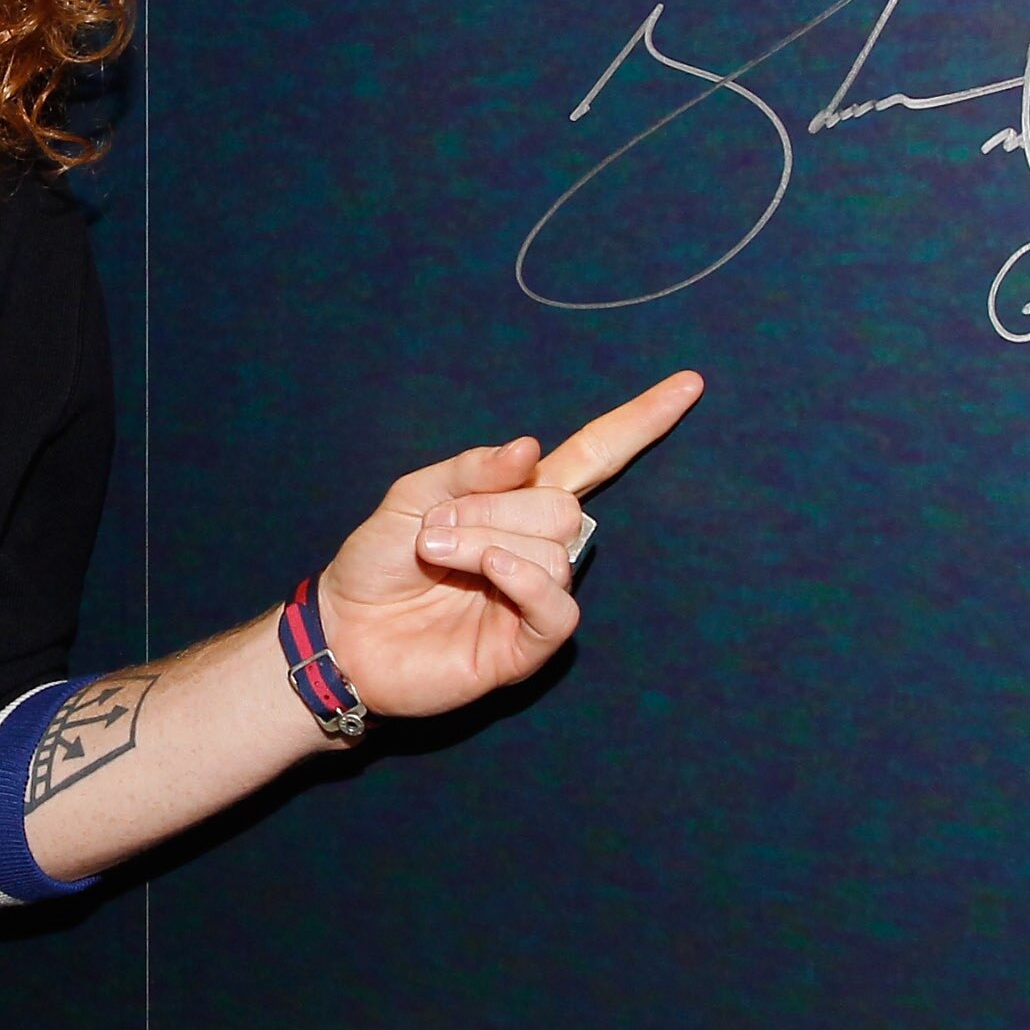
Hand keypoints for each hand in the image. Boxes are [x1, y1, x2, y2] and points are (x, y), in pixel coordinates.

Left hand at [317, 370, 702, 723]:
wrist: (342, 632)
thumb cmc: (376, 561)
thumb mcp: (414, 494)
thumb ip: (472, 468)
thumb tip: (532, 447)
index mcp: (518, 501)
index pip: (593, 456)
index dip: (638, 422)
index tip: (687, 384)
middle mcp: (537, 546)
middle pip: (563, 506)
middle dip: (492, 508)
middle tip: (435, 529)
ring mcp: (535, 597)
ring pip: (553, 550)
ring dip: (485, 542)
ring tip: (436, 555)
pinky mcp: (527, 645)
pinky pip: (557, 606)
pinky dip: (525, 579)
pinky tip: (489, 572)